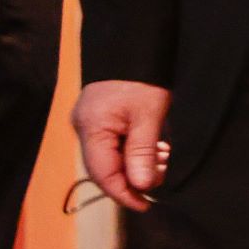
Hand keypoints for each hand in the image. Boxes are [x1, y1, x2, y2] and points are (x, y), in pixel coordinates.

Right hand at [72, 80, 172, 212]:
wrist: (135, 43)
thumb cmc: (143, 77)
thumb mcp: (149, 116)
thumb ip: (142, 153)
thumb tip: (143, 187)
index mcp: (91, 129)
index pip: (103, 174)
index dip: (124, 193)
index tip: (146, 205)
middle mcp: (85, 129)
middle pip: (106, 167)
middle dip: (134, 178)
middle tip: (162, 177)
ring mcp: (91, 122)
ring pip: (112, 156)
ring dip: (137, 164)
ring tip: (163, 160)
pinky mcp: (101, 117)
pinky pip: (115, 144)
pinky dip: (135, 151)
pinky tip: (156, 149)